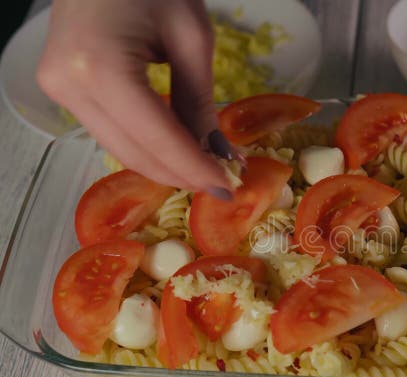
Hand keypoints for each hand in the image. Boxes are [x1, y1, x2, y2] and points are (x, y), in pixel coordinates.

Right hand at [37, 0, 233, 197]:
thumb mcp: (191, 38)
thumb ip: (200, 102)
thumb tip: (219, 154)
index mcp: (100, 67)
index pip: (156, 138)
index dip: (194, 168)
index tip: (229, 188)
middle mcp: (69, 85)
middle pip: (134, 153)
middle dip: (182, 173)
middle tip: (225, 182)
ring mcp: (59, 89)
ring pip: (120, 149)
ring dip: (165, 164)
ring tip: (207, 166)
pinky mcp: (60, 89)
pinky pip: (110, 131)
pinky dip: (146, 144)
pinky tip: (179, 147)